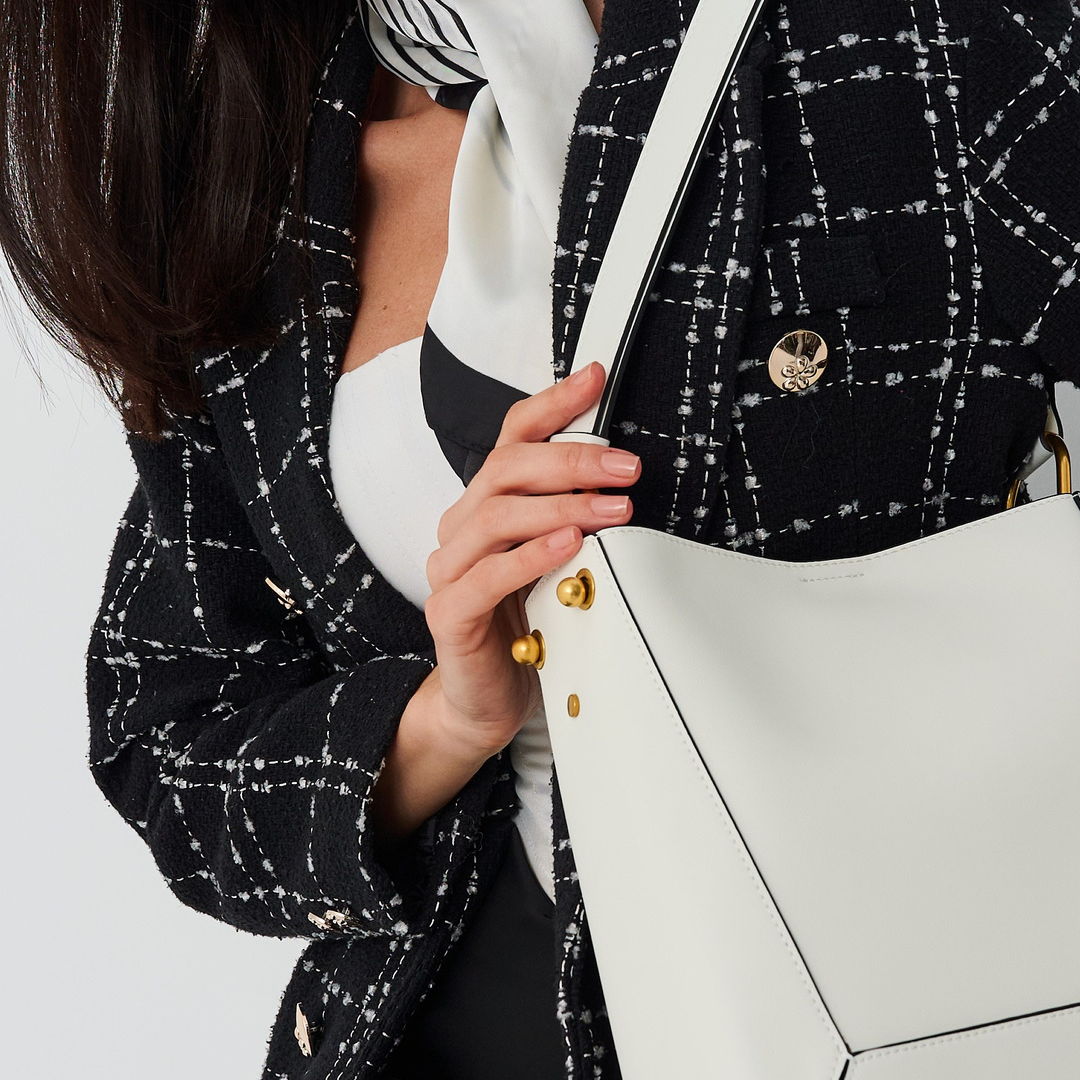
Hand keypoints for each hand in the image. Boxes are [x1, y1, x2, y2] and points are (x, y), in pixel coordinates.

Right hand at [371, 362, 640, 839]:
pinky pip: (486, 576)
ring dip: (561, 505)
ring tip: (614, 508)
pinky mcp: (449, 613)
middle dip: (571, 460)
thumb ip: (578, 518)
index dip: (552, 404)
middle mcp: (461, 528)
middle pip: (506, 470)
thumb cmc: (529, 627)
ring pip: (497, 516)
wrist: (488, 700)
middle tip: (627, 466)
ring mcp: (449, 569)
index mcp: (486, 506)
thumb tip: (630, 475)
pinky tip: (570, 545)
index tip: (598, 378)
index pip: (512, 437)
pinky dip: (531, 556)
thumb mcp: (562, 561)